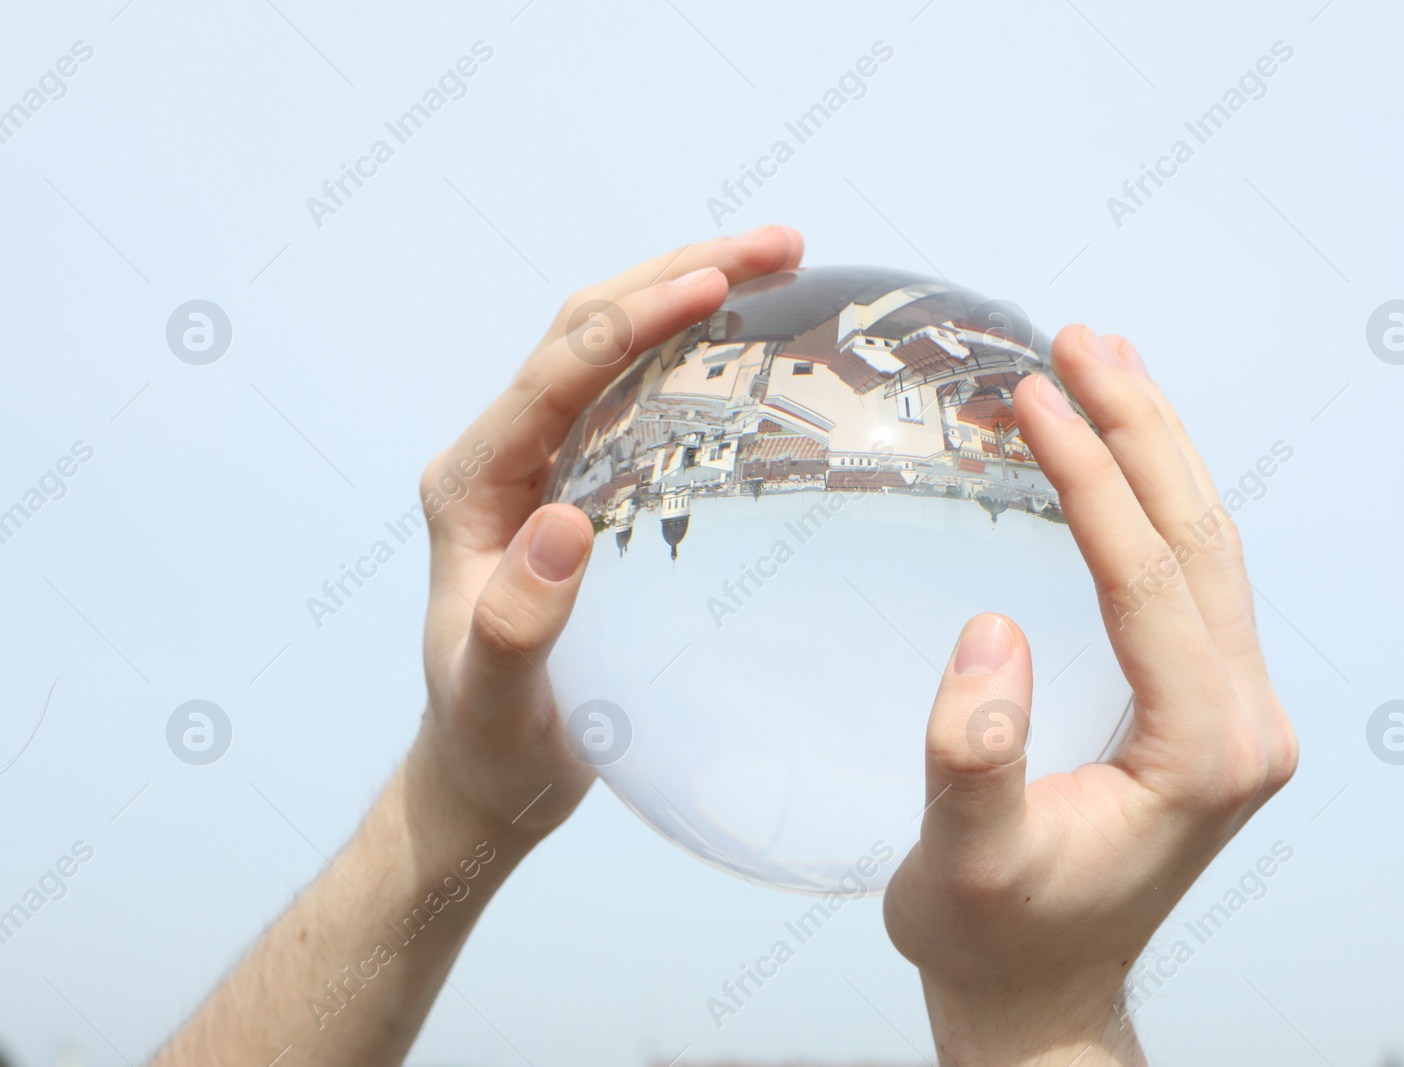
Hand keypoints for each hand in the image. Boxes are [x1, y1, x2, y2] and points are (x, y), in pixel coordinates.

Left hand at [407, 226, 804, 850]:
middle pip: (587, 331)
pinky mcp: (582, 488)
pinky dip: (698, 358)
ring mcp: (543, 467)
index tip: (718, 283)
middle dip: (678, 275)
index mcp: (472, 485)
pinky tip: (758, 349)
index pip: (556, 372)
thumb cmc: (492, 745)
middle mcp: (504, 457)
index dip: (635, 319)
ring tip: (784, 268)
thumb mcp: (496, 699)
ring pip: (615, 351)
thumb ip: (516, 623)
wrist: (486, 771)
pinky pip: (641, 399)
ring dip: (691, 298)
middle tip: (782, 247)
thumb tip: (561, 526)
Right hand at [883, 326, 1297, 1064]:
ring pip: (1209, 548)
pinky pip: (1193, 577)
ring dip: (1156, 450)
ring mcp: (1235, 712)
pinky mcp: (1208, 705)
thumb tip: (991, 637)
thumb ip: (976, 760)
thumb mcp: (966, 865)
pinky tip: (1121, 457)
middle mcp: (1242, 723)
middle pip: (1201, 541)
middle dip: (1141, 430)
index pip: (1149, 579)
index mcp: (1201, 755)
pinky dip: (1154, 501)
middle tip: (1079, 342)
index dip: (1091, 479)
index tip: (1033, 398)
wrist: (1039, 994)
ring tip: (1102, 363)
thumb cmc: (1000, 937)